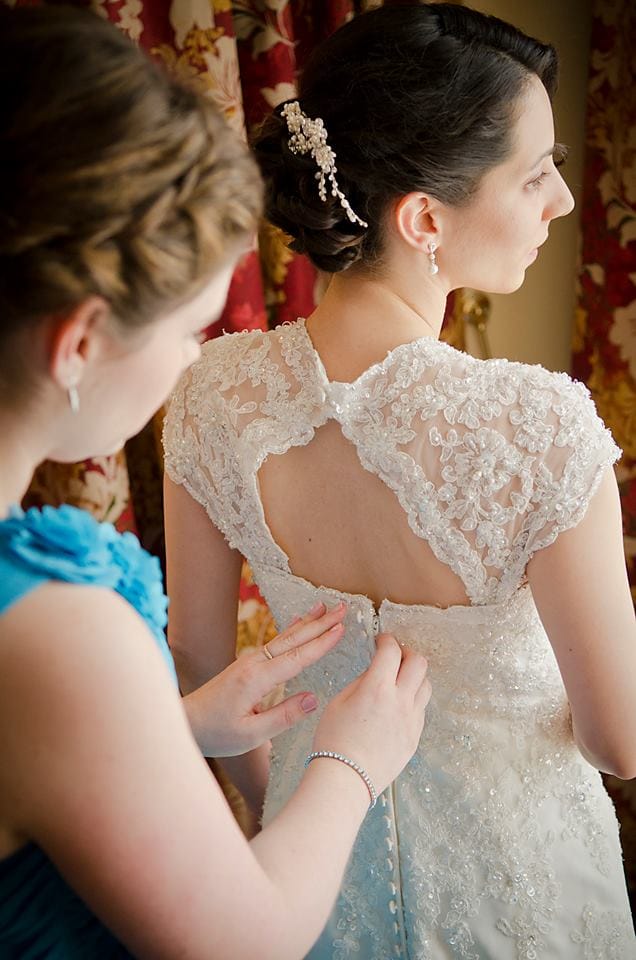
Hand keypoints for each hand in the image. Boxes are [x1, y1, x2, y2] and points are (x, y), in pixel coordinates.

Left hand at [183, 602, 345, 757]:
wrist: (186, 722)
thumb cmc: (217, 732)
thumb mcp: (251, 735)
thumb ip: (284, 717)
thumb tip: (314, 698)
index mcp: (257, 678)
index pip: (296, 657)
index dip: (321, 643)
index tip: (341, 628)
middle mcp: (254, 662)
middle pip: (293, 639)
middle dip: (320, 623)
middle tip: (343, 608)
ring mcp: (250, 660)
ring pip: (285, 637)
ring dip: (308, 622)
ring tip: (325, 605)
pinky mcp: (248, 663)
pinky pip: (277, 642)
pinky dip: (293, 629)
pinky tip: (299, 621)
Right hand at [313, 634, 430, 796]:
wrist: (346, 779)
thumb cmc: (334, 741)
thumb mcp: (339, 702)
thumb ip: (361, 682)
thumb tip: (375, 672)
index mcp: (377, 688)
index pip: (392, 651)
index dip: (387, 640)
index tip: (381, 641)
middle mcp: (400, 701)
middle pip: (419, 662)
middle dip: (407, 653)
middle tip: (394, 656)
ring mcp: (411, 720)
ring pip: (426, 685)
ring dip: (414, 676)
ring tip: (399, 680)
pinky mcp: (415, 736)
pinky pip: (421, 709)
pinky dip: (413, 699)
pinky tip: (397, 705)